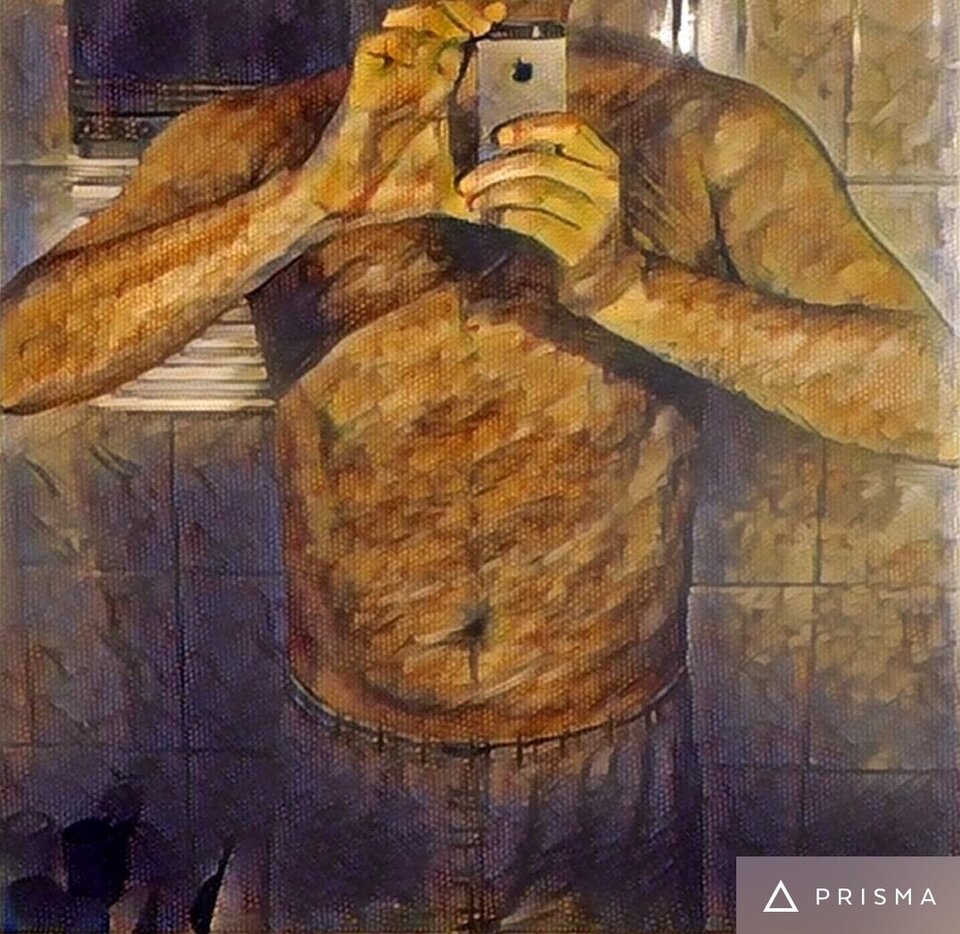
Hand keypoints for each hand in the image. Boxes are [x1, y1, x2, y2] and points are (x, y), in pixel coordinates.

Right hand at [306, 2, 505, 219]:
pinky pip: (376, 44)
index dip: (488, 33)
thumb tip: (519, 214)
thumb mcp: (454, 192)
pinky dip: (400, 41)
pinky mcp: (364, 82)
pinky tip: (424, 52)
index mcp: (441, 96)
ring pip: (413, 23)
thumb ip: (484, 196)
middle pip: (444, 25)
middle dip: (469, 14)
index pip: (468, 49)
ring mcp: (391, 76)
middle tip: (494, 18)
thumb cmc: (398, 192)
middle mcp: (417, 78)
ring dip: (441, 19)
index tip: (511, 26)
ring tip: (470, 27)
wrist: (351, 203)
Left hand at [457, 113, 621, 276]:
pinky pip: (535, 222)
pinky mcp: (580, 247)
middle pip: (543, 162)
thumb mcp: (576, 188)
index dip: (533, 127)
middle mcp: (606, 187)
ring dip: (495, 195)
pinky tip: (493, 218)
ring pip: (535, 192)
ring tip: (473, 203)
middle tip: (465, 182)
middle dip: (496, 170)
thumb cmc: (577, 226)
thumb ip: (553, 161)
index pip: (572, 129)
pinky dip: (507, 217)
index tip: (498, 136)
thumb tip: (499, 144)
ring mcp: (596, 218)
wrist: (604, 280)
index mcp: (606, 162)